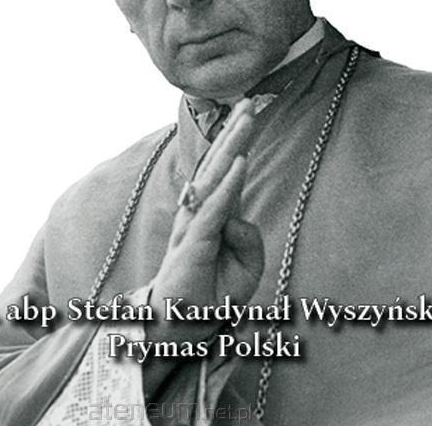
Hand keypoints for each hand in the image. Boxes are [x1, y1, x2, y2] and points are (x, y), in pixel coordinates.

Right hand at [147, 99, 264, 348]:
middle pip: (220, 164)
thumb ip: (249, 238)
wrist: (182, 328)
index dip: (238, 142)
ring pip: (215, 178)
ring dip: (232, 146)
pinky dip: (227, 186)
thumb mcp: (246, 268)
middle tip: (249, 102)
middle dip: (235, 132)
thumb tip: (240, 216)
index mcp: (214, 214)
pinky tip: (239, 163)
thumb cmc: (212, 295)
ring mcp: (195, 225)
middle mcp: (201, 212)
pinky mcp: (194, 244)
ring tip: (245, 120)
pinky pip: (214, 210)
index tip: (249, 113)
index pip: (228, 171)